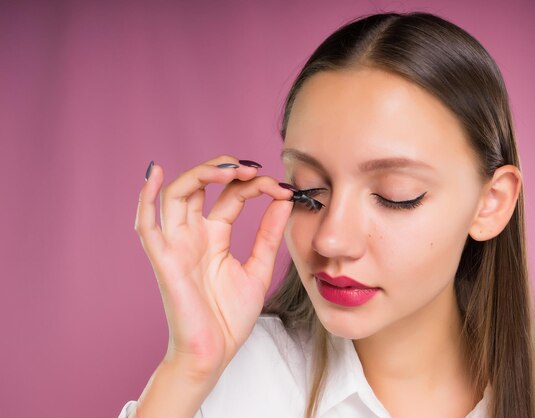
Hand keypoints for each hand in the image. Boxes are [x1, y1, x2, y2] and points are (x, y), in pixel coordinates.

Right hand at [134, 156, 293, 376]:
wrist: (214, 353)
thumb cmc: (230, 317)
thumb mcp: (258, 269)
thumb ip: (268, 235)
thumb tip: (284, 201)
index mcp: (214, 235)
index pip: (231, 196)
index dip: (255, 185)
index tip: (283, 188)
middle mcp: (193, 234)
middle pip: (200, 186)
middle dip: (225, 170)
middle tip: (253, 169)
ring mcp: (176, 245)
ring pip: (176, 195)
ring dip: (199, 175)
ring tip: (228, 169)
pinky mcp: (163, 261)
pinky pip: (147, 226)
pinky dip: (146, 199)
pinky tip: (155, 174)